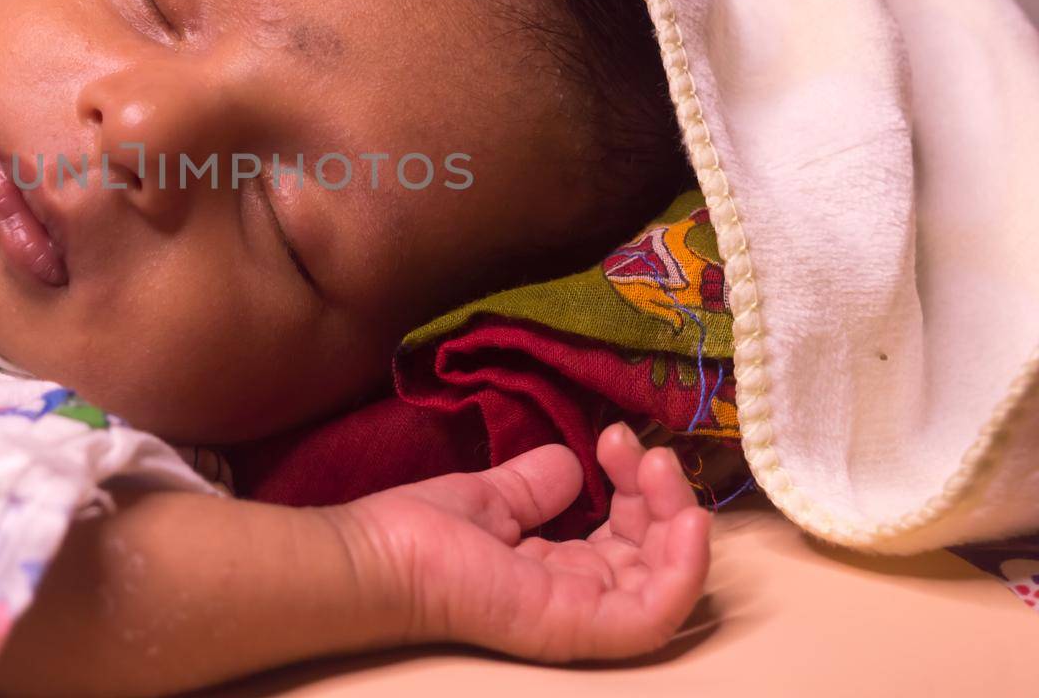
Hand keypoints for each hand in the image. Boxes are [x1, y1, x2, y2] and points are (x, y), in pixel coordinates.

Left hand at [332, 423, 710, 661]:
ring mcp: (581, 617)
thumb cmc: (422, 533)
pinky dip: (685, 570)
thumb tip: (576, 463)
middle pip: (656, 556)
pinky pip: (655, 615)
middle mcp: (578, 597)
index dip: (637, 485)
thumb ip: (538, 485)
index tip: (614, 438)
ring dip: (680, 519)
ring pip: (667, 582)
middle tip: (641, 448)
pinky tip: (687, 520)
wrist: (379, 557)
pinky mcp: (577, 627)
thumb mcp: (496, 498)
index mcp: (560, 571)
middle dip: (664, 494)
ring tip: (656, 466)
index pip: (629, 536)